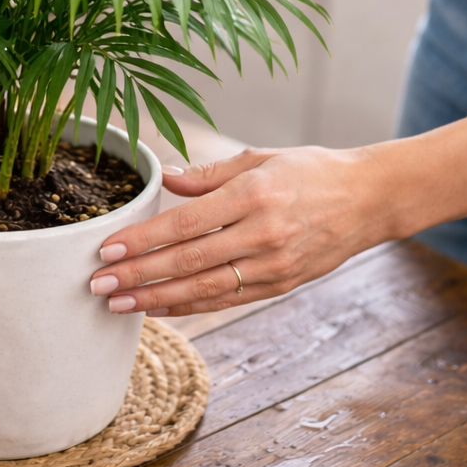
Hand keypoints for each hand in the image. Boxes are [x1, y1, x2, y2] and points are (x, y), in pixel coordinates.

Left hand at [89, 146, 391, 316]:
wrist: (368, 198)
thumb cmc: (307, 170)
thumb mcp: (257, 158)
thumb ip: (206, 174)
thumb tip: (163, 176)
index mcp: (253, 195)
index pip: (185, 224)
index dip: (143, 240)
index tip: (108, 249)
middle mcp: (263, 234)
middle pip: (188, 261)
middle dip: (138, 275)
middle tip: (99, 285)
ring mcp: (275, 264)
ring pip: (205, 289)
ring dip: (157, 300)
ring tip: (119, 304)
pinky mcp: (283, 284)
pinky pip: (228, 299)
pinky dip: (191, 306)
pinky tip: (160, 308)